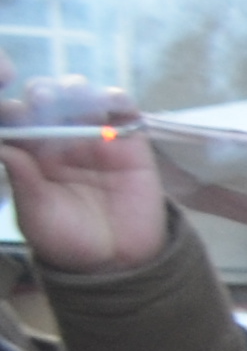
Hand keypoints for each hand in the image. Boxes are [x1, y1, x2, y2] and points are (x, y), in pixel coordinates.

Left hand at [0, 102, 163, 272]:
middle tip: (42, 98)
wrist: (116, 262)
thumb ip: (22, 178)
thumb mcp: (35, 212)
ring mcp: (94, 137)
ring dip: (75, 88)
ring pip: (81, 96)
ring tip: (72, 95)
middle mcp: (59, 139)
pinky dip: (116, 98)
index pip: (17, 120)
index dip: (13, 110)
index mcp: (30, 154)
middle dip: (42, 92)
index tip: (12, 112)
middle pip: (47, 100)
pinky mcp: (129, 140)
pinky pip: (123, 110)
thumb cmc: (66, 240)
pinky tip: (109, 101)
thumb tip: (2, 143)